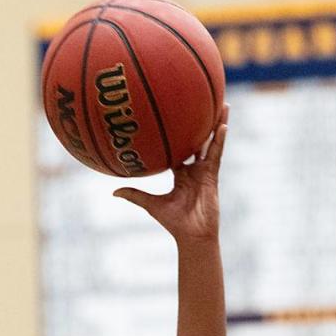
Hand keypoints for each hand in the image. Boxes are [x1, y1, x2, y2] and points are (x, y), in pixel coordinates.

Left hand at [113, 105, 227, 243]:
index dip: (177, 134)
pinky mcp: (213, 175)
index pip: (177, 149)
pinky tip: (222, 126)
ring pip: (211, 143)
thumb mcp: (151, 205)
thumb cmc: (173, 222)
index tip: (174, 116)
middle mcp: (193, 169)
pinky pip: (216, 154)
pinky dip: (219, 141)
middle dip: (200, 123)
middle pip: (197, 141)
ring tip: (222, 104)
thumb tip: (114, 191)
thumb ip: (135, 195)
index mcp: (180, 174)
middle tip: (199, 101)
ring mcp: (204, 171)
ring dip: (217, 124)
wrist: (192, 235)